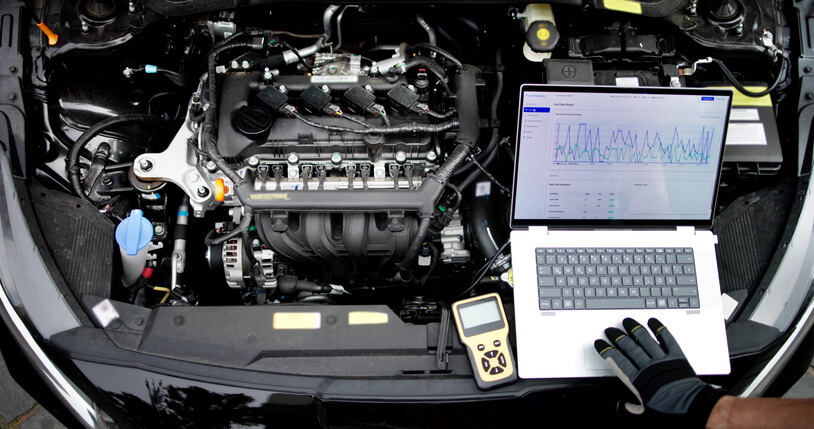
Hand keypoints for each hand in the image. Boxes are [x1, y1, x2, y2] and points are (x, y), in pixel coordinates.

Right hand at [595, 317, 726, 425]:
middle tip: (610, 331)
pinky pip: (666, 339)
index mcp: (638, 380)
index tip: (600, 344)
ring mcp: (662, 360)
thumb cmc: (669, 411)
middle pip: (628, 346)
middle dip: (617, 337)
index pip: (617, 360)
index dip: (607, 350)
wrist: (693, 407)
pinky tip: (652, 322)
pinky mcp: (676, 356)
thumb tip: (613, 406)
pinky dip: (659, 329)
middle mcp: (648, 366)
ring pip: (644, 339)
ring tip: (627, 322)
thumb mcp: (644, 414)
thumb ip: (627, 409)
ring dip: (634, 328)